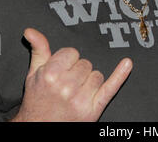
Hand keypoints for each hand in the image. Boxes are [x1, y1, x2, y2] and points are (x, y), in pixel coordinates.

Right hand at [11, 28, 132, 121]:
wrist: (39, 128)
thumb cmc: (37, 99)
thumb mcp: (33, 74)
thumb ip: (38, 50)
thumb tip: (30, 30)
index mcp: (50, 73)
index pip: (72, 52)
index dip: (66, 61)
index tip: (60, 71)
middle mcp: (66, 86)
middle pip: (85, 63)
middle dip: (77, 72)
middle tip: (65, 85)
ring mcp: (80, 99)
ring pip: (97, 75)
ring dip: (89, 82)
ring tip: (74, 93)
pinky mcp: (93, 110)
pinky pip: (110, 88)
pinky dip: (120, 75)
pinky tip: (127, 63)